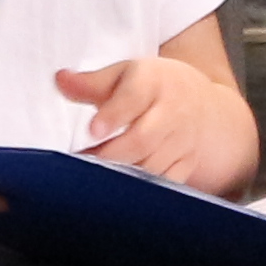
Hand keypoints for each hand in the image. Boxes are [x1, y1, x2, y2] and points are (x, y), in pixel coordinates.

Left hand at [57, 55, 252, 192]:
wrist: (204, 106)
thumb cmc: (153, 89)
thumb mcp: (124, 75)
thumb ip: (91, 82)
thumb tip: (61, 80)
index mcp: (154, 82)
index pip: (134, 96)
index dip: (113, 115)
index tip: (92, 131)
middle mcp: (172, 111)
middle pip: (143, 138)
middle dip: (110, 154)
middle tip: (82, 162)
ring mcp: (182, 141)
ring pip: (151, 166)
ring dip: (121, 175)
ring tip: (92, 179)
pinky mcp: (186, 165)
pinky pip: (164, 183)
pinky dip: (140, 190)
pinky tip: (117, 190)